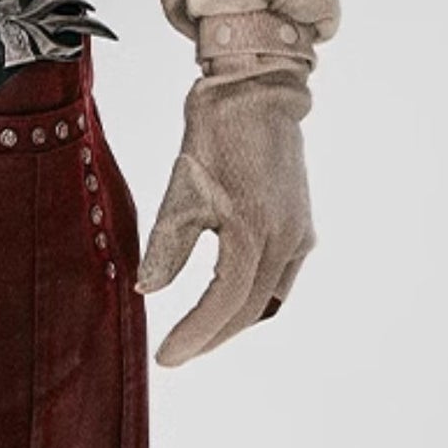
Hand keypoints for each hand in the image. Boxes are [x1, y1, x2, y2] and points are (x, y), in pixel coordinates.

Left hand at [136, 65, 315, 365]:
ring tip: (200, 334)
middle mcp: (286, 240)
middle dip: (212, 336)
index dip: (194, 335)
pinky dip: (256, 299)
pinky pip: (281, 279)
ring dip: (235, 321)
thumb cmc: (216, 130)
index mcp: (255, 232)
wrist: (257, 90)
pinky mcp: (301, 225)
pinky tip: (233, 302)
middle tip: (177, 353)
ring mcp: (299, 234)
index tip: (166, 357)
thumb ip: (168, 243)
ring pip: (268, 299)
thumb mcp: (182, 185)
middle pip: (248, 309)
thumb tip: (147, 287)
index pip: (223, 303)